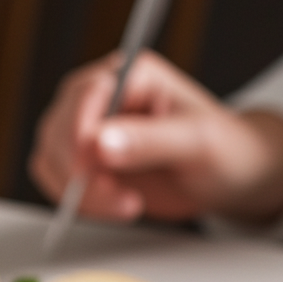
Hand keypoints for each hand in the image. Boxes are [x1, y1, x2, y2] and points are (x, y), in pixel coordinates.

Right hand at [29, 51, 282, 224]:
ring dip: (77, 192)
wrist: (232, 177)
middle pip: (58, 129)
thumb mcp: (197, 142)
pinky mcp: (87, 162)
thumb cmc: (226, 149)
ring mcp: (91, 130)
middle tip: (120, 200)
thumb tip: (100, 144)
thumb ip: (149, 141)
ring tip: (126, 206)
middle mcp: (105, 97)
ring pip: (50, 157)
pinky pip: (56, 178)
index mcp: (132, 75)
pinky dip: (73, 200)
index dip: (80, 136)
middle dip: (80, 173)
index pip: (84, 96)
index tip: (95, 170)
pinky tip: (113, 206)